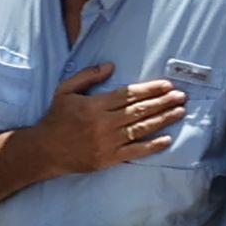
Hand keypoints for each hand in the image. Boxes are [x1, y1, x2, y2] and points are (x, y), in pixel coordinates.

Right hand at [29, 63, 189, 176]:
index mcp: (95, 105)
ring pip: (141, 129)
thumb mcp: (65, 90)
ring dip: (163, 120)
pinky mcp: (108, 159)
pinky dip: (151, 146)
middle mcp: (104, 123)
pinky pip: (134, 152)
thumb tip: (111, 66)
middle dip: (163, 102)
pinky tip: (166, 139)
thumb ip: (88, 76)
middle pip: (139, 111)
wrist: (43, 151)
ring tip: (180, 112)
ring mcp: (107, 142)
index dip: (150, 89)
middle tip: (182, 97)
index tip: (167, 85)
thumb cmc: (55, 118)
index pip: (129, 94)